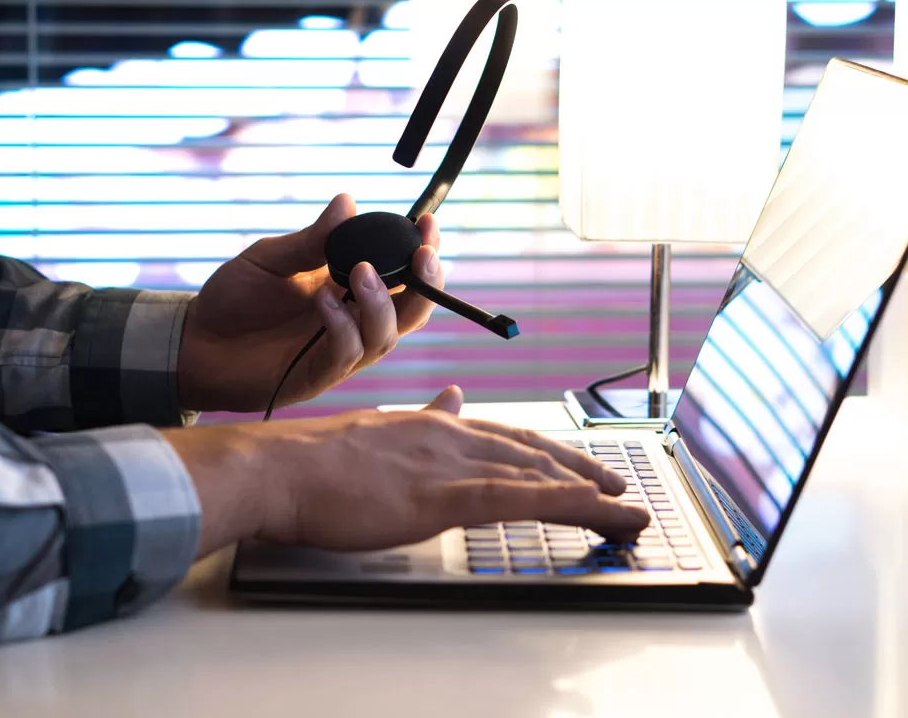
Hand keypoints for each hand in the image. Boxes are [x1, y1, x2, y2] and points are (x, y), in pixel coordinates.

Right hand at [162, 387, 650, 557]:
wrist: (279, 469)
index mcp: (433, 426)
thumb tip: (454, 397)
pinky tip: (596, 509)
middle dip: (583, 470)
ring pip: (537, 475)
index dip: (549, 453)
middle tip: (621, 490)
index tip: (579, 466)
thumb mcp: (378, 431)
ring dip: (590, 493)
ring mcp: (449, 464)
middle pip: (533, 453)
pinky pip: (518, 498)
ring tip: (628, 510)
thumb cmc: (315, 461)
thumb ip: (423, 417)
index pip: (505, 436)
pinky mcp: (442, 496)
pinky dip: (565, 503)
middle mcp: (451, 436)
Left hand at [177, 194, 441, 412]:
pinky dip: (342, 326)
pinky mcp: (316, 376)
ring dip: (380, 303)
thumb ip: (312, 239)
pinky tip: (324, 300)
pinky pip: (345, 354)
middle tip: (422, 255)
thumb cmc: (234, 300)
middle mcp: (354, 321)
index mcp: (350, 289)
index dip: (423, 252)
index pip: (403, 274)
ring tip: (361, 272)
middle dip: (426, 283)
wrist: (194, 343)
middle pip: (412, 310)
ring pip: (385, 335)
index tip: (428, 222)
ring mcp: (338, 351)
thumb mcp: (270, 258)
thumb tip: (348, 202)